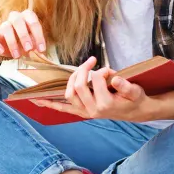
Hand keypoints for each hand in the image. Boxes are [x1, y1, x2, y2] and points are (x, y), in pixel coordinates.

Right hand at [0, 9, 46, 59]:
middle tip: (28, 49)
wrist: (10, 44)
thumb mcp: (33, 42)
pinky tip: (2, 52)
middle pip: (18, 22)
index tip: (41, 49)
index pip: (33, 23)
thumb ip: (35, 45)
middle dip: (24, 36)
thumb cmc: (26, 40)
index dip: (38, 36)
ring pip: (6, 28)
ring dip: (12, 42)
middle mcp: (16, 17)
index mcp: (28, 16)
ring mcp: (4, 24)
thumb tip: (40, 52)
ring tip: (17, 56)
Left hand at [32, 56, 152, 121]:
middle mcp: (92, 110)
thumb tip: (115, 78)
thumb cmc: (134, 99)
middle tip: (91, 61)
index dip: (102, 71)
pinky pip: (63, 109)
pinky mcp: (82, 112)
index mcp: (105, 104)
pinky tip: (38, 100)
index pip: (96, 80)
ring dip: (70, 80)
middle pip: (79, 85)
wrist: (134, 112)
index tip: (111, 70)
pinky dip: (50, 104)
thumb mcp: (135, 91)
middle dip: (82, 70)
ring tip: (79, 70)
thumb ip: (126, 86)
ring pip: (68, 94)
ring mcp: (85, 112)